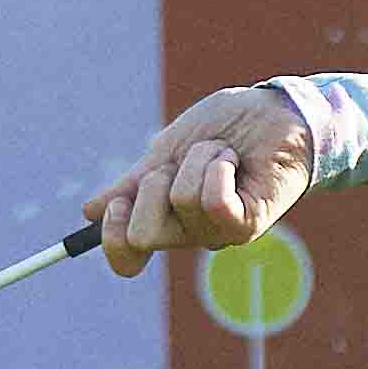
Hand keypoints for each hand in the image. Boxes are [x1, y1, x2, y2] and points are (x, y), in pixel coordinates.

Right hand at [98, 83, 312, 270]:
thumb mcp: (168, 150)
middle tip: (182, 164)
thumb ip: (132, 182)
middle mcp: (190, 233)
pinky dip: (218, 167)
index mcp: (166, 218)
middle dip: (153, 185)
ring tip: (224, 153)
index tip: (119, 202)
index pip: (128, 258)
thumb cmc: (229, 127)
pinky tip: (236, 161)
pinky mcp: (248, 223)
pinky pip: (212, 200)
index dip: (112, 236)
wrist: (276, 110)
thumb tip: (91, 211)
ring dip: (198, 160)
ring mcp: (219, 231)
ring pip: (179, 201)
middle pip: (142, 235)